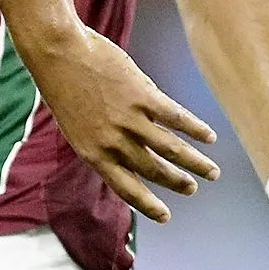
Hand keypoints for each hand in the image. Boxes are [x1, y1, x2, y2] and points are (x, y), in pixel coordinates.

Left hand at [25, 27, 218, 221]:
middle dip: (178, 182)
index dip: (148, 205)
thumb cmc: (64, 86)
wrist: (57, 53)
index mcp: (93, 153)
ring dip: (195, 163)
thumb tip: (134, 151)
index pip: (126, 188)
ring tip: (212, 172)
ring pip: (171, 149)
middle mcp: (113, 142)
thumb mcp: (78, 124)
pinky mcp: (142, 95)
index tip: (166, 216)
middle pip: (154, 170)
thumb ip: (104, 141)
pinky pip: (176, 117)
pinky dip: (196, 129)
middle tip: (193, 189)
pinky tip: (210, 137)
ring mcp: (129, 119)